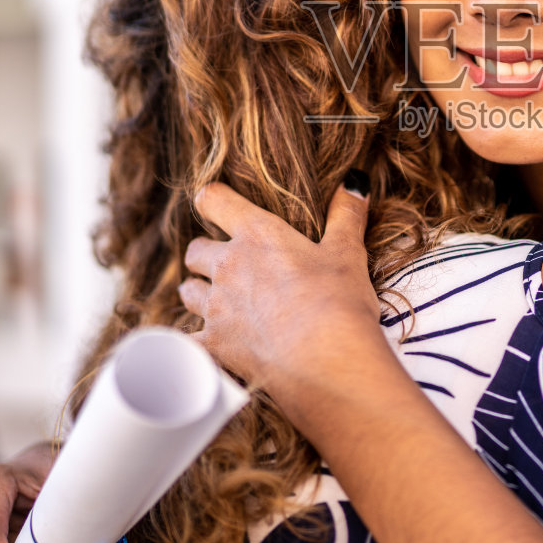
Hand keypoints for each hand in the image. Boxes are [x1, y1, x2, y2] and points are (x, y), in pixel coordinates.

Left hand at [180, 172, 384, 397]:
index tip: (216, 204)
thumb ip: (346, 214)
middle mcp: (228, 266)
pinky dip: (195, 343)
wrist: (327, 359)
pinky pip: (187, 341)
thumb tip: (355, 182)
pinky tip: (206, 347)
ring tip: (217, 301)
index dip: (212, 199)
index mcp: (256, 234)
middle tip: (226, 264)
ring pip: (188, 292)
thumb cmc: (338, 300)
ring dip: (198, 292)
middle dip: (206, 255)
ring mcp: (216, 308)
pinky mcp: (214, 345)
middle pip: (195, 251)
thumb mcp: (347, 252)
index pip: (214, 200)